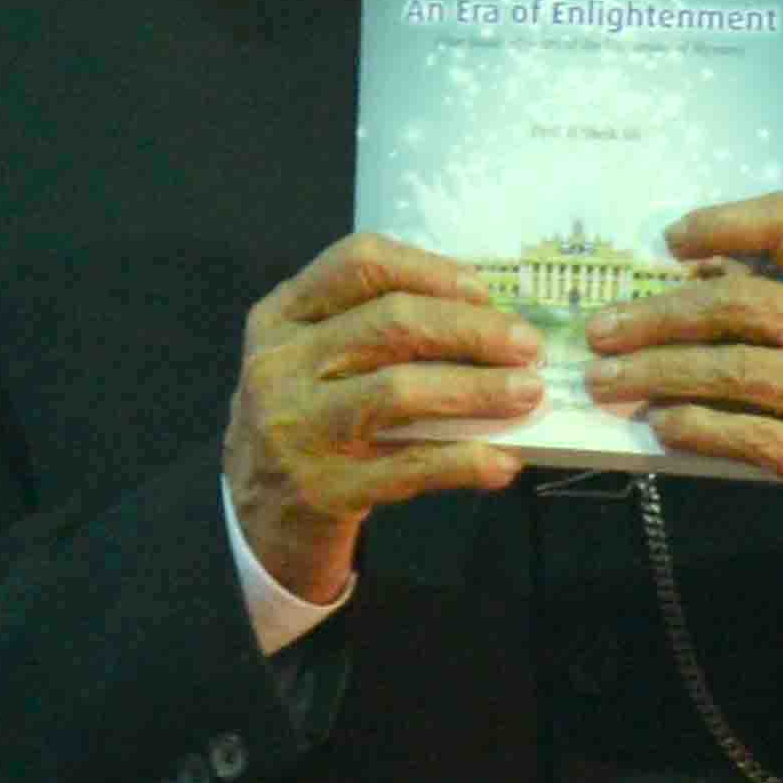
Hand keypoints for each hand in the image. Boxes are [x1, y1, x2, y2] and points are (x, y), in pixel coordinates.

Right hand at [225, 233, 545, 622]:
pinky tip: (503, 461)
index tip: (484, 291)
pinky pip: (410, 466)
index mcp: (281, 317)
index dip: (430, 270)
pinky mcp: (323, 489)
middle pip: (392, 323)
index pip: (359, 263)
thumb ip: (372, 330)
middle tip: (528, 346)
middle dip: (473, 330)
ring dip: (478, 388)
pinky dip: (466, 461)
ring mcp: (298, 428)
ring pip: (400, 390)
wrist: (254, 518)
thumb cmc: (305, 421)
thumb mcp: (312, 361)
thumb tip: (487, 318)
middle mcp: (281, 364)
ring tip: (528, 394)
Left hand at [588, 193, 782, 587]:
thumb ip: (774, 294)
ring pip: (735, 371)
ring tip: (607, 380)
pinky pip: (749, 435)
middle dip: (659, 317)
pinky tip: (660, 424)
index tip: (670, 240)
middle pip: (742, 304)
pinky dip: (696, 427)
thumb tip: (680, 278)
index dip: (727, 222)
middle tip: (601, 332)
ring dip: (658, 373)